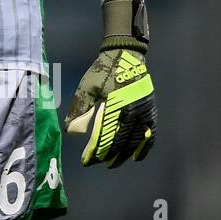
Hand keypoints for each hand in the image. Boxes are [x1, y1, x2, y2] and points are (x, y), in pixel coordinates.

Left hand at [62, 0, 155, 166]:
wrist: (126, 56)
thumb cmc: (103, 71)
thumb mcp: (87, 88)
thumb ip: (79, 109)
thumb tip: (70, 131)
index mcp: (115, 106)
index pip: (104, 137)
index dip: (95, 152)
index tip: (86, 161)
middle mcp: (132, 112)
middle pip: (120, 142)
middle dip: (107, 155)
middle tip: (97, 163)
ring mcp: (144, 113)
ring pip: (135, 141)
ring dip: (124, 155)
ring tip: (113, 163)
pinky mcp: (150, 111)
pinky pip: (150, 134)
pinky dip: (144, 147)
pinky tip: (136, 157)